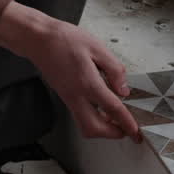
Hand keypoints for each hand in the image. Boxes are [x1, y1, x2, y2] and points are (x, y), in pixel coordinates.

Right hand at [0, 1, 141, 141]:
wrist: (37, 39)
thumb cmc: (63, 39)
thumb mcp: (97, 47)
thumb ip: (114, 69)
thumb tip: (123, 89)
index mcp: (87, 83)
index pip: (112, 109)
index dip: (127, 123)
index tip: (136, 132)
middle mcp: (75, 95)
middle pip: (93, 128)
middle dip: (111, 134)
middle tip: (125, 130)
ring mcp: (67, 97)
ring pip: (84, 125)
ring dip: (101, 127)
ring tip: (115, 119)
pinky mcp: (64, 96)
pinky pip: (79, 115)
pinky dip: (93, 118)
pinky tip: (102, 106)